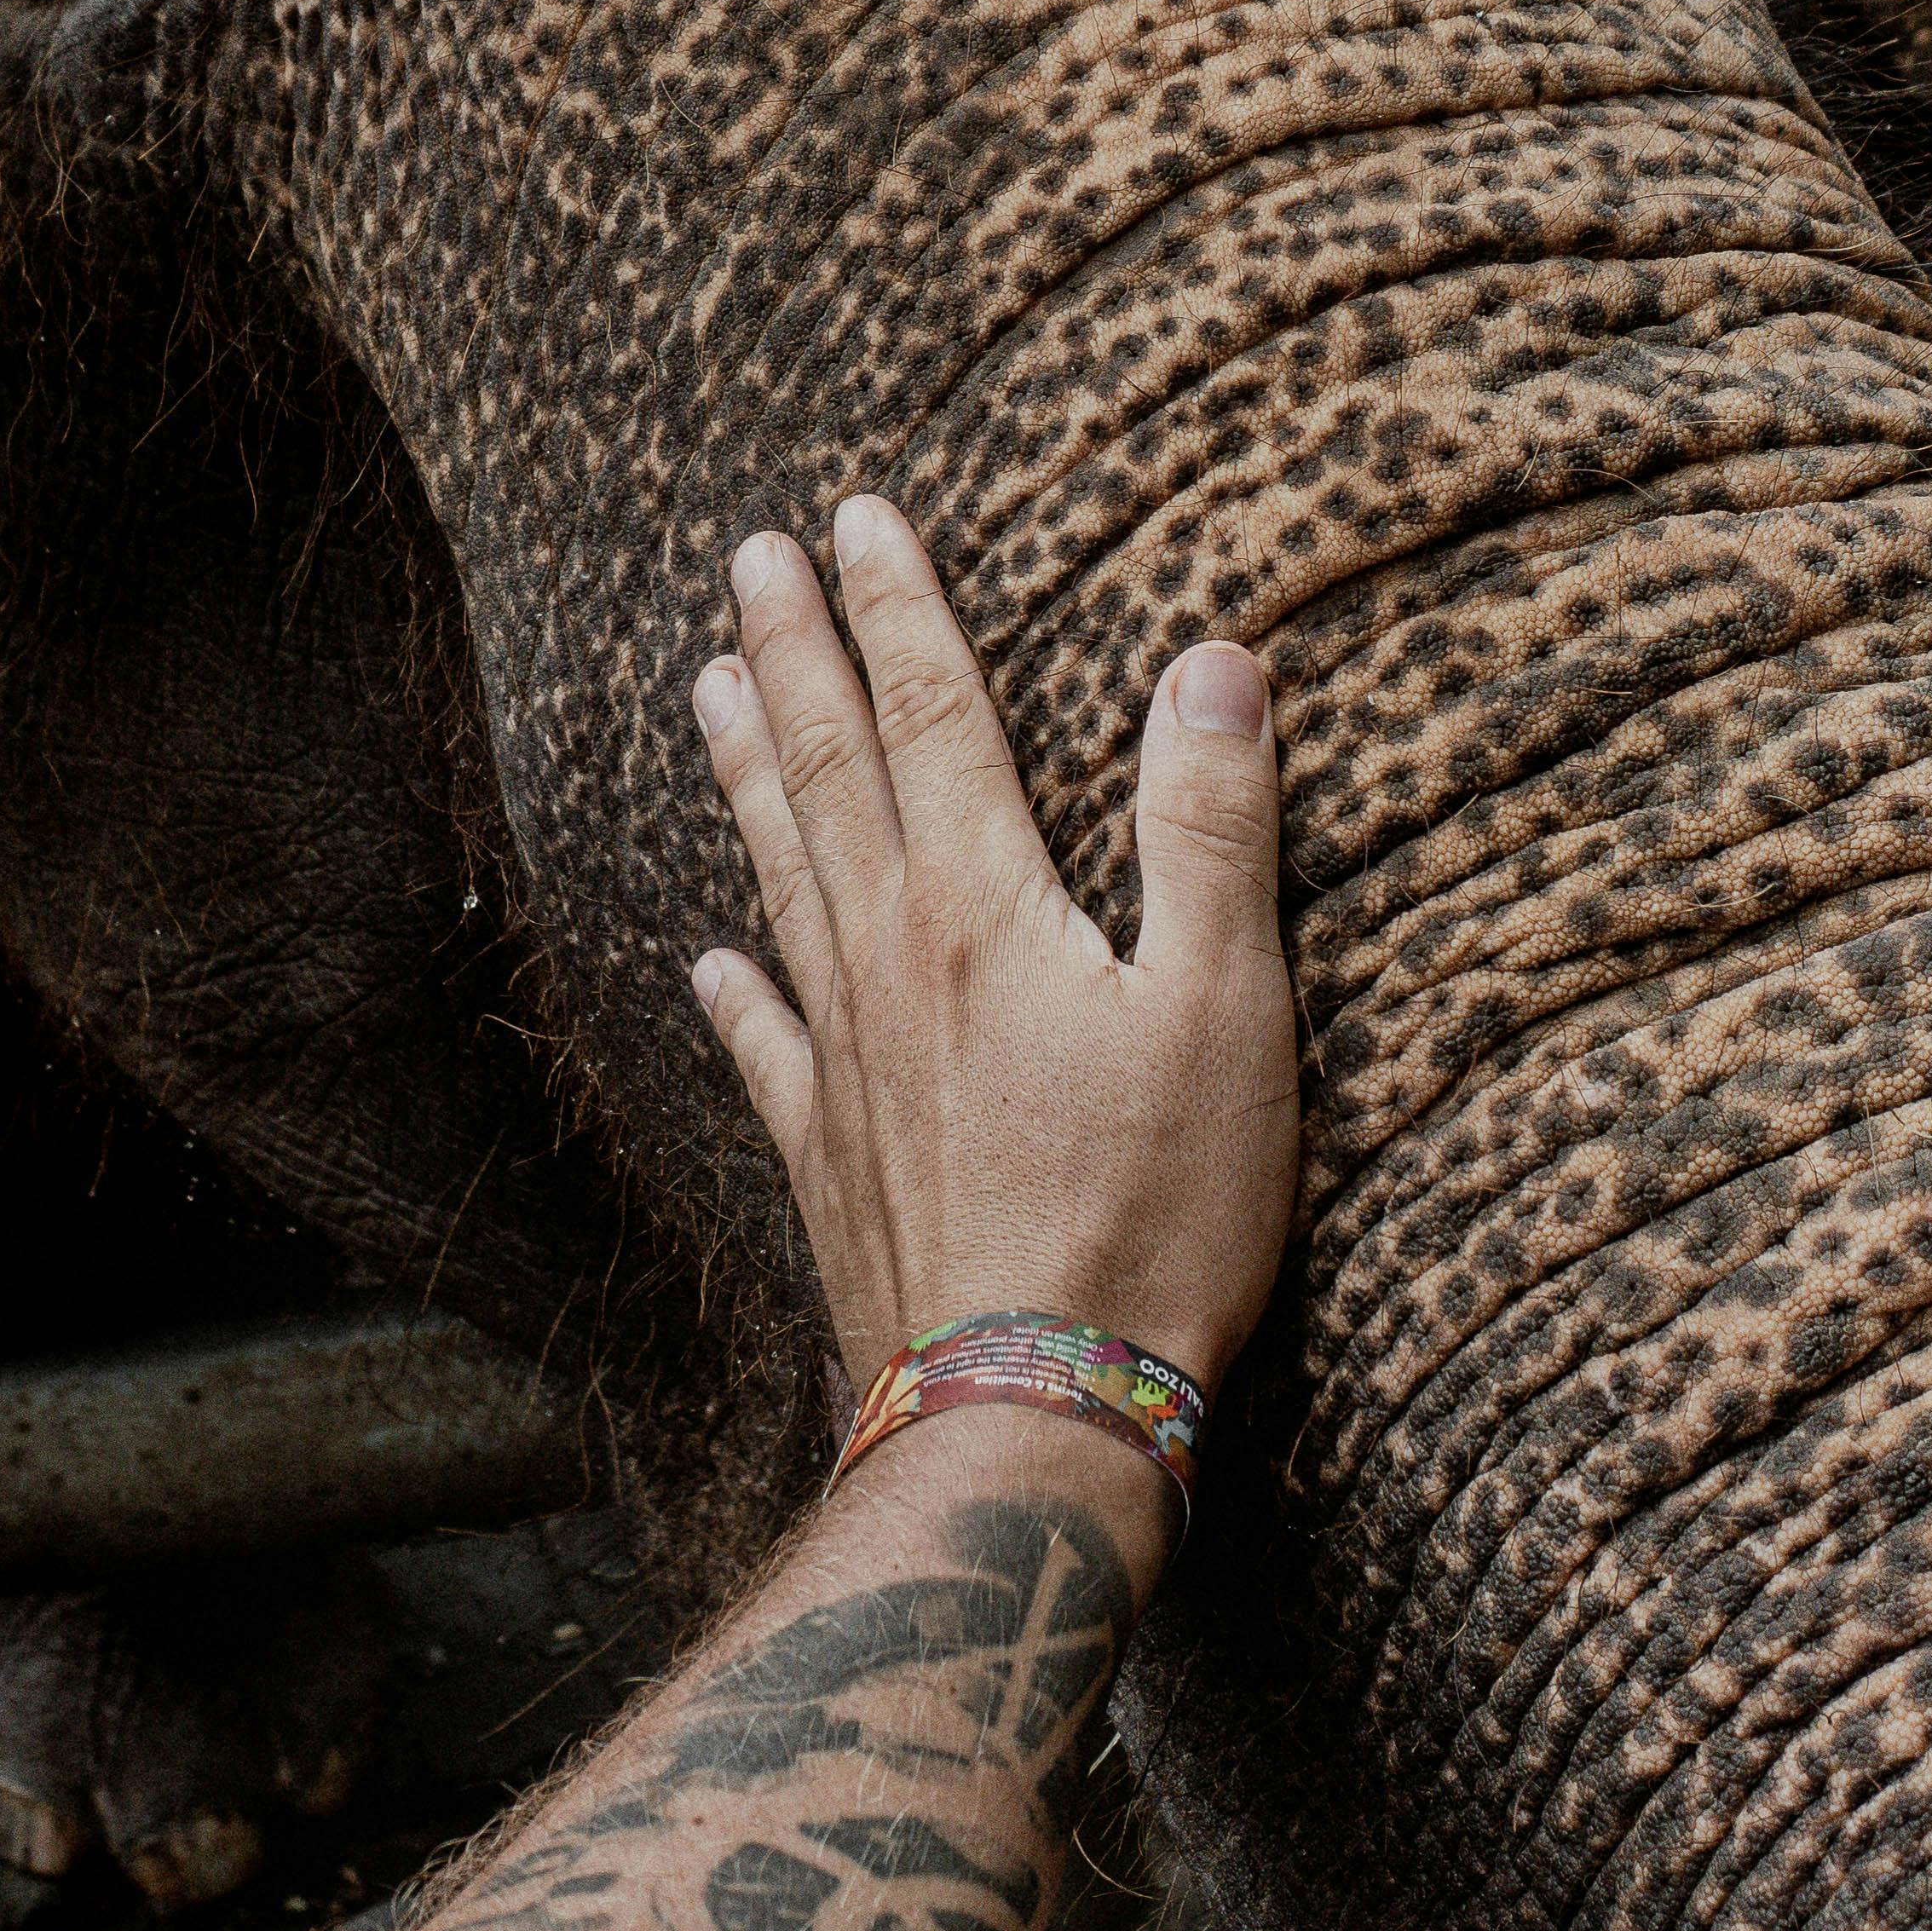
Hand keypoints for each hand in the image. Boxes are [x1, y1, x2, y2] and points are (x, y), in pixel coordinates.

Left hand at [689, 495, 1300, 1404]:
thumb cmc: (1152, 1218)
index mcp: (983, 909)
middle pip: (832, 771)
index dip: (899, 607)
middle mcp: (887, 964)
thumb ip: (1210, 831)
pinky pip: (762, 1046)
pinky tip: (706, 962)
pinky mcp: (825, 1159)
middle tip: (752, 560)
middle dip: (795, 653)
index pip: (933, 714)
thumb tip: (1212, 661)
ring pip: (777, 878)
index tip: (858, 518)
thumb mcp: (1225, 1011)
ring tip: (710, 690)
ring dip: (748, 775)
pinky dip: (734, 991)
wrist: (1028, 1413)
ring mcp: (840, 1064)